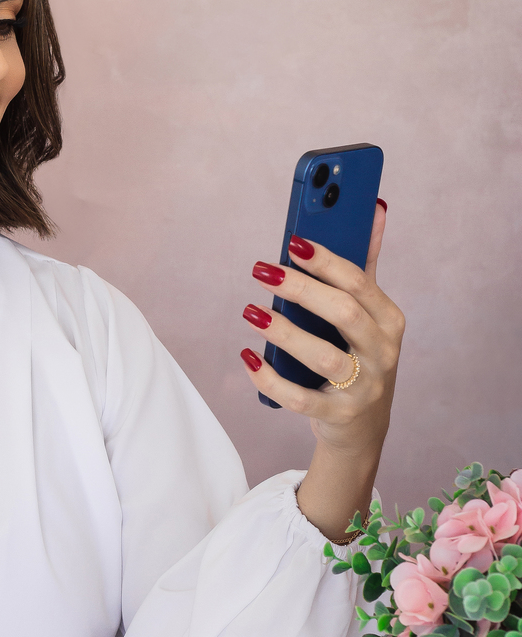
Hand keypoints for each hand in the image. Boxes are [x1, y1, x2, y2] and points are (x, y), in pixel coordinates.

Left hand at [239, 201, 404, 538]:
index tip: (292, 241)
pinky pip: (301, 398)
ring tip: (252, 313)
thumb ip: (365, 265)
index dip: (325, 260)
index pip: (359, 282)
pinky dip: (271, 378)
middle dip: (301, 289)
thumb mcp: (367, 315)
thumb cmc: (358, 358)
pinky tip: (248, 357)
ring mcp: (363, 387)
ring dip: (284, 333)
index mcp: (388, 319)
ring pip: (324, 358)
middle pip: (344, 313)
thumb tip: (376, 208)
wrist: (361, 428)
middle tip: (262, 271)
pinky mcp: (338, 415)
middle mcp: (382, 352)